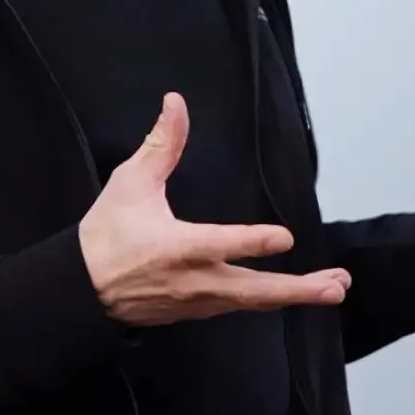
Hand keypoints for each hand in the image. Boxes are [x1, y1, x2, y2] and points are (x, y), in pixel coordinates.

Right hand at [80, 94, 351, 325]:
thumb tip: (176, 103)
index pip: (221, 244)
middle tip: (336, 285)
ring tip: (334, 289)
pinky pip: (241, 306)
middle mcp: (194, 280)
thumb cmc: (106, 235)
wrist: (79, 290)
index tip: (285, 238)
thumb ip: (161, 145)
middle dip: (298, 289)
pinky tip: (296, 294)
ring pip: (254, 301)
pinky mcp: (198, 311)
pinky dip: (271, 301)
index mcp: (177, 247)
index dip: (253, 242)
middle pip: (254, 289)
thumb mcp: (130, 184)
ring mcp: (198, 301)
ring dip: (295, 295)